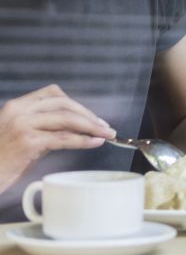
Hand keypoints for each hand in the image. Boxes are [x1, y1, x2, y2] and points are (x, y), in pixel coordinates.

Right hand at [0, 85, 114, 192]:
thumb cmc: (1, 160)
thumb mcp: (21, 136)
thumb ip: (44, 128)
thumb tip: (75, 127)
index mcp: (17, 106)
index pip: (53, 94)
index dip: (76, 104)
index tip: (91, 116)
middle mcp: (19, 111)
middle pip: (64, 104)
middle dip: (88, 115)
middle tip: (105, 126)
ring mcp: (22, 125)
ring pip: (67, 119)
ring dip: (91, 126)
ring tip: (107, 134)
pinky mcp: (27, 141)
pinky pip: (63, 138)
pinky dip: (83, 140)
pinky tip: (95, 142)